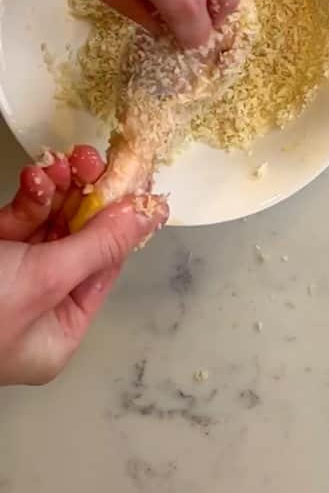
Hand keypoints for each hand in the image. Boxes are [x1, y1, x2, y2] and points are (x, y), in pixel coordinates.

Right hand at [0, 147, 167, 385]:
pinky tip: (35, 176)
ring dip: (60, 187)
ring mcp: (9, 279)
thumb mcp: (45, 279)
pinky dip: (31, 193)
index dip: (123, 222)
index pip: (106, 267)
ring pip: (50, 222)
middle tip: (95, 159)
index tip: (138, 179)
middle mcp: (36, 307)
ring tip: (65, 162)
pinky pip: (19, 217)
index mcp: (56, 333)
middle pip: (79, 240)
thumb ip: (100, 244)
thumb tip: (151, 215)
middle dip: (88, 196)